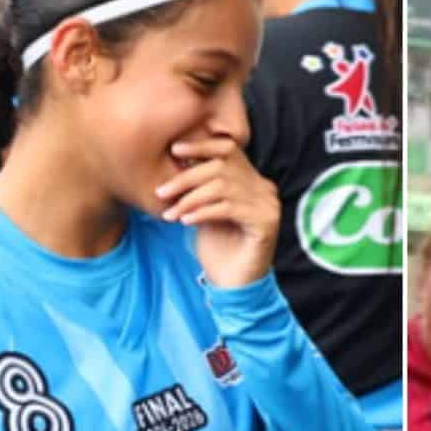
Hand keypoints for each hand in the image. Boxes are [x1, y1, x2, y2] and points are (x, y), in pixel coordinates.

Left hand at [156, 136, 277, 288]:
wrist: (232, 284)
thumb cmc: (216, 247)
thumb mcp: (203, 209)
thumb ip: (199, 186)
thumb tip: (176, 158)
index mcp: (252, 180)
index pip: (229, 149)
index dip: (202, 146)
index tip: (174, 150)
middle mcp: (264, 189)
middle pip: (221, 167)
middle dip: (186, 178)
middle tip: (162, 192)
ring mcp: (269, 205)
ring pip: (222, 187)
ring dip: (190, 199)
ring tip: (171, 213)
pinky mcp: (266, 222)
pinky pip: (228, 208)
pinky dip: (202, 212)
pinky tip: (186, 222)